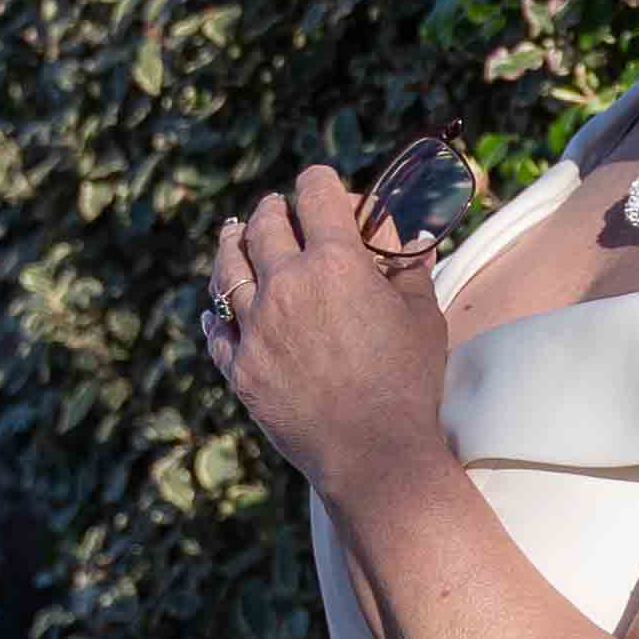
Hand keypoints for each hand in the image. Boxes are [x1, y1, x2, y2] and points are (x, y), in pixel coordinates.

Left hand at [202, 165, 453, 503]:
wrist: (375, 454)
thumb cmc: (408, 384)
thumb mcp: (423, 317)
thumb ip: (410, 270)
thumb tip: (412, 243)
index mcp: (335, 262)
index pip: (315, 193)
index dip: (320, 183)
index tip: (323, 188)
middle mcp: (286, 284)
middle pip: (264, 222)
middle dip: (275, 209)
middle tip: (280, 211)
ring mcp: (256, 326)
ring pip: (228, 266)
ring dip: (232, 244)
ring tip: (234, 235)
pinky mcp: (239, 367)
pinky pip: (214, 329)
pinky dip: (214, 314)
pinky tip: (214, 310)